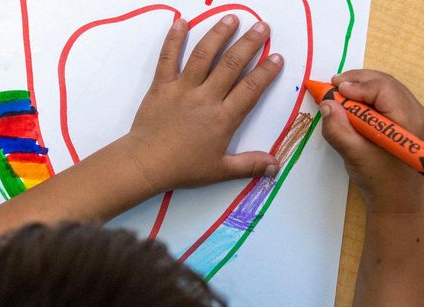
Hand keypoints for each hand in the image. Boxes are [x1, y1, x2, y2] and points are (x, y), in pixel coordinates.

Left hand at [120, 15, 283, 192]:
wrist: (146, 163)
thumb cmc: (183, 168)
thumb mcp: (220, 170)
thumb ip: (250, 165)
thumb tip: (276, 166)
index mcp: (223, 118)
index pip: (250, 89)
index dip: (265, 72)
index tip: (277, 57)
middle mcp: (205, 98)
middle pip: (231, 65)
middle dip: (249, 43)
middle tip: (262, 27)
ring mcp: (182, 89)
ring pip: (203, 56)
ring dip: (218, 34)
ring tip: (231, 18)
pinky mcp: (162, 85)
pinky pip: (168, 58)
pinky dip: (174, 39)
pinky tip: (181, 22)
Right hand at [319, 70, 423, 213]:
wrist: (397, 201)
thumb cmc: (378, 181)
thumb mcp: (354, 155)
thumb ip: (338, 129)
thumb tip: (327, 103)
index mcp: (409, 122)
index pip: (384, 89)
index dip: (358, 86)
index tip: (335, 89)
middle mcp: (419, 114)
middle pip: (387, 83)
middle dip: (359, 80)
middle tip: (334, 84)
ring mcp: (418, 116)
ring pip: (389, 88)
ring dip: (364, 86)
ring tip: (341, 90)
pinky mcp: (412, 121)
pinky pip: (391, 98)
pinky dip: (371, 96)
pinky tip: (355, 102)